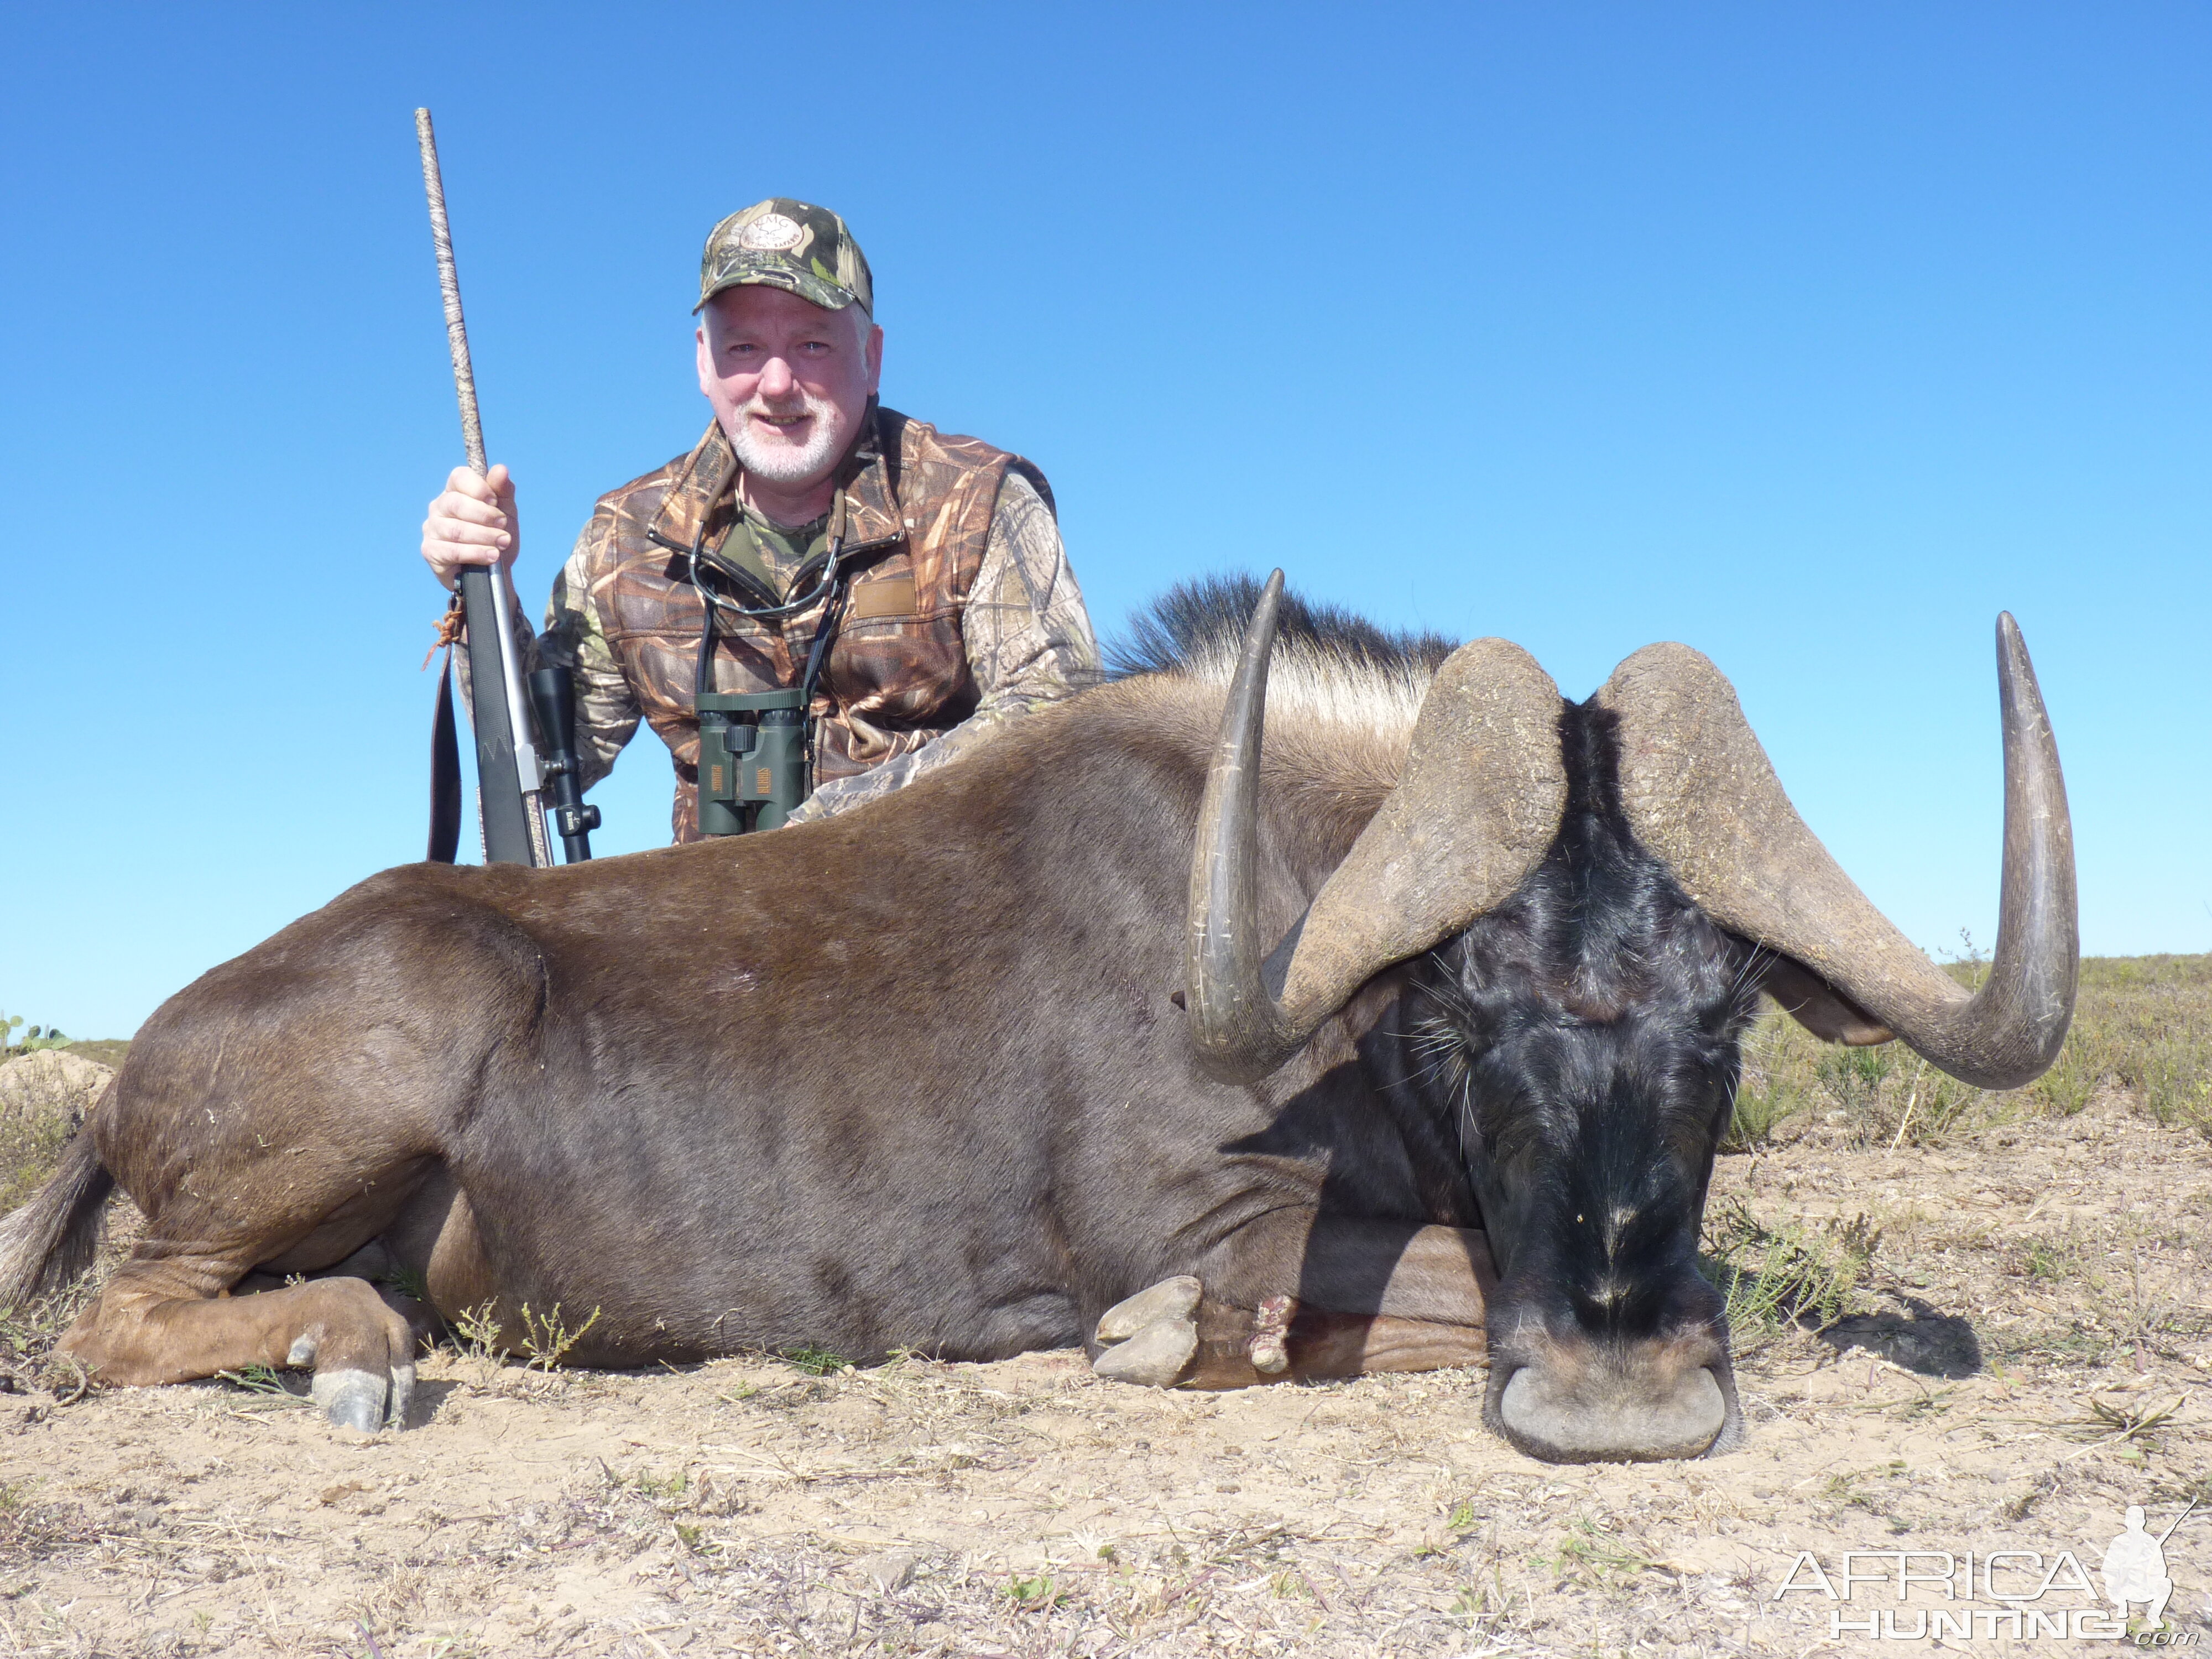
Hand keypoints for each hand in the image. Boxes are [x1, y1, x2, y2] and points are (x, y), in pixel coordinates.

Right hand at [421, 464, 518, 590]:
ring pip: (455, 529)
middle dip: (485, 516)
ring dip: (484, 537)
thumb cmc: (497, 536)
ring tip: (502, 544)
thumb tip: (501, 469)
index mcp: (455, 491)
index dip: (479, 488)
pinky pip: (452, 550)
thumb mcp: (506, 512)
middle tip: (503, 527)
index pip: (459, 476)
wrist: (494, 572)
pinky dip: (476, 553)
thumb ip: (503, 490)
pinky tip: (491, 556)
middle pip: (456, 503)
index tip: (495, 502)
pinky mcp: (430, 551)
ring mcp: (431, 529)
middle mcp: (439, 507)